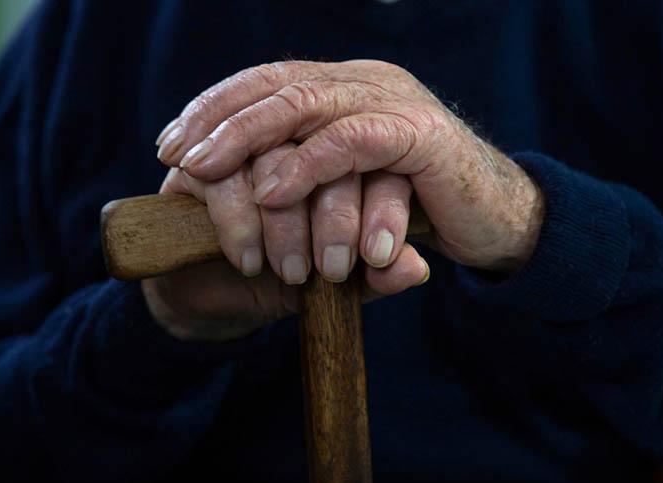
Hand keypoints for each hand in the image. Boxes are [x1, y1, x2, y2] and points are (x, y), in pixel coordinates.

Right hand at [143, 144, 428, 341]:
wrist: (217, 300)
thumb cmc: (288, 280)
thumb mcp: (343, 284)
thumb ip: (378, 274)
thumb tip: (414, 268)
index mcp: (343, 148)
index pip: (376, 151)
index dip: (382, 202)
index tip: (378, 256)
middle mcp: (295, 131)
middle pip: (326, 141)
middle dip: (332, 214)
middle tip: (332, 270)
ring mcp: (244, 138)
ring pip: (274, 154)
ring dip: (284, 221)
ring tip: (292, 272)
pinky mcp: (197, 157)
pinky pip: (221, 172)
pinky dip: (239, 220)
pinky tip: (249, 260)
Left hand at [157, 60, 543, 272]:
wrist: (494, 220)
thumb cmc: (414, 210)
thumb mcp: (347, 188)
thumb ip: (306, 174)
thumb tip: (246, 184)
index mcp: (346, 88)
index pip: (267, 82)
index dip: (213, 108)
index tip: (169, 144)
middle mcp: (366, 82)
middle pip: (276, 85)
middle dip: (216, 121)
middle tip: (173, 157)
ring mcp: (394, 102)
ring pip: (307, 105)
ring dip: (247, 140)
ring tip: (203, 173)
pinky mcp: (421, 136)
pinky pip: (353, 141)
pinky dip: (307, 166)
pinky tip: (270, 191)